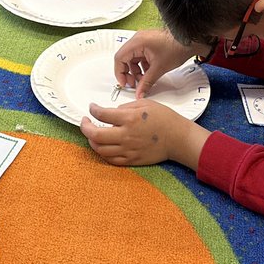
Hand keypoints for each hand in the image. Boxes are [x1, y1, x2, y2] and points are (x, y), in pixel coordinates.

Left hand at [81, 100, 210, 168]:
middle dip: (85, 127)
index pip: (102, 114)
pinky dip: (102, 153)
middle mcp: (126, 135)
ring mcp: (128, 149)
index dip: (93, 110)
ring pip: (100, 149)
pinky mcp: (132, 159)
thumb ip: (125, 107)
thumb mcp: (145, 104)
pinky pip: (111, 159)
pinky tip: (102, 146)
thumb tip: (111, 112)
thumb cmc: (164, 119)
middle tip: (85, 122)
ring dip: (91, 141)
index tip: (92, 108)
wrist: (178, 138)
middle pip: (95, 135)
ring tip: (92, 134)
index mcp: (130, 118)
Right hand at [114, 29, 203, 98]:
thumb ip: (146, 83)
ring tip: (143, 80)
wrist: (190, 41)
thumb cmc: (177, 47)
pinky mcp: (149, 44)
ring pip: (133, 58)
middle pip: (125, 58)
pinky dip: (142, 66)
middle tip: (134, 84)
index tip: (124, 83)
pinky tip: (149, 73)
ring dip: (136, 70)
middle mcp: (138, 39)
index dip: (120, 73)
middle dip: (128, 73)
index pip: (119, 58)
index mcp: (137, 42)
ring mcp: (143, 41)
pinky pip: (140, 56)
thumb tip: (139, 93)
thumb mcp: (159, 69)